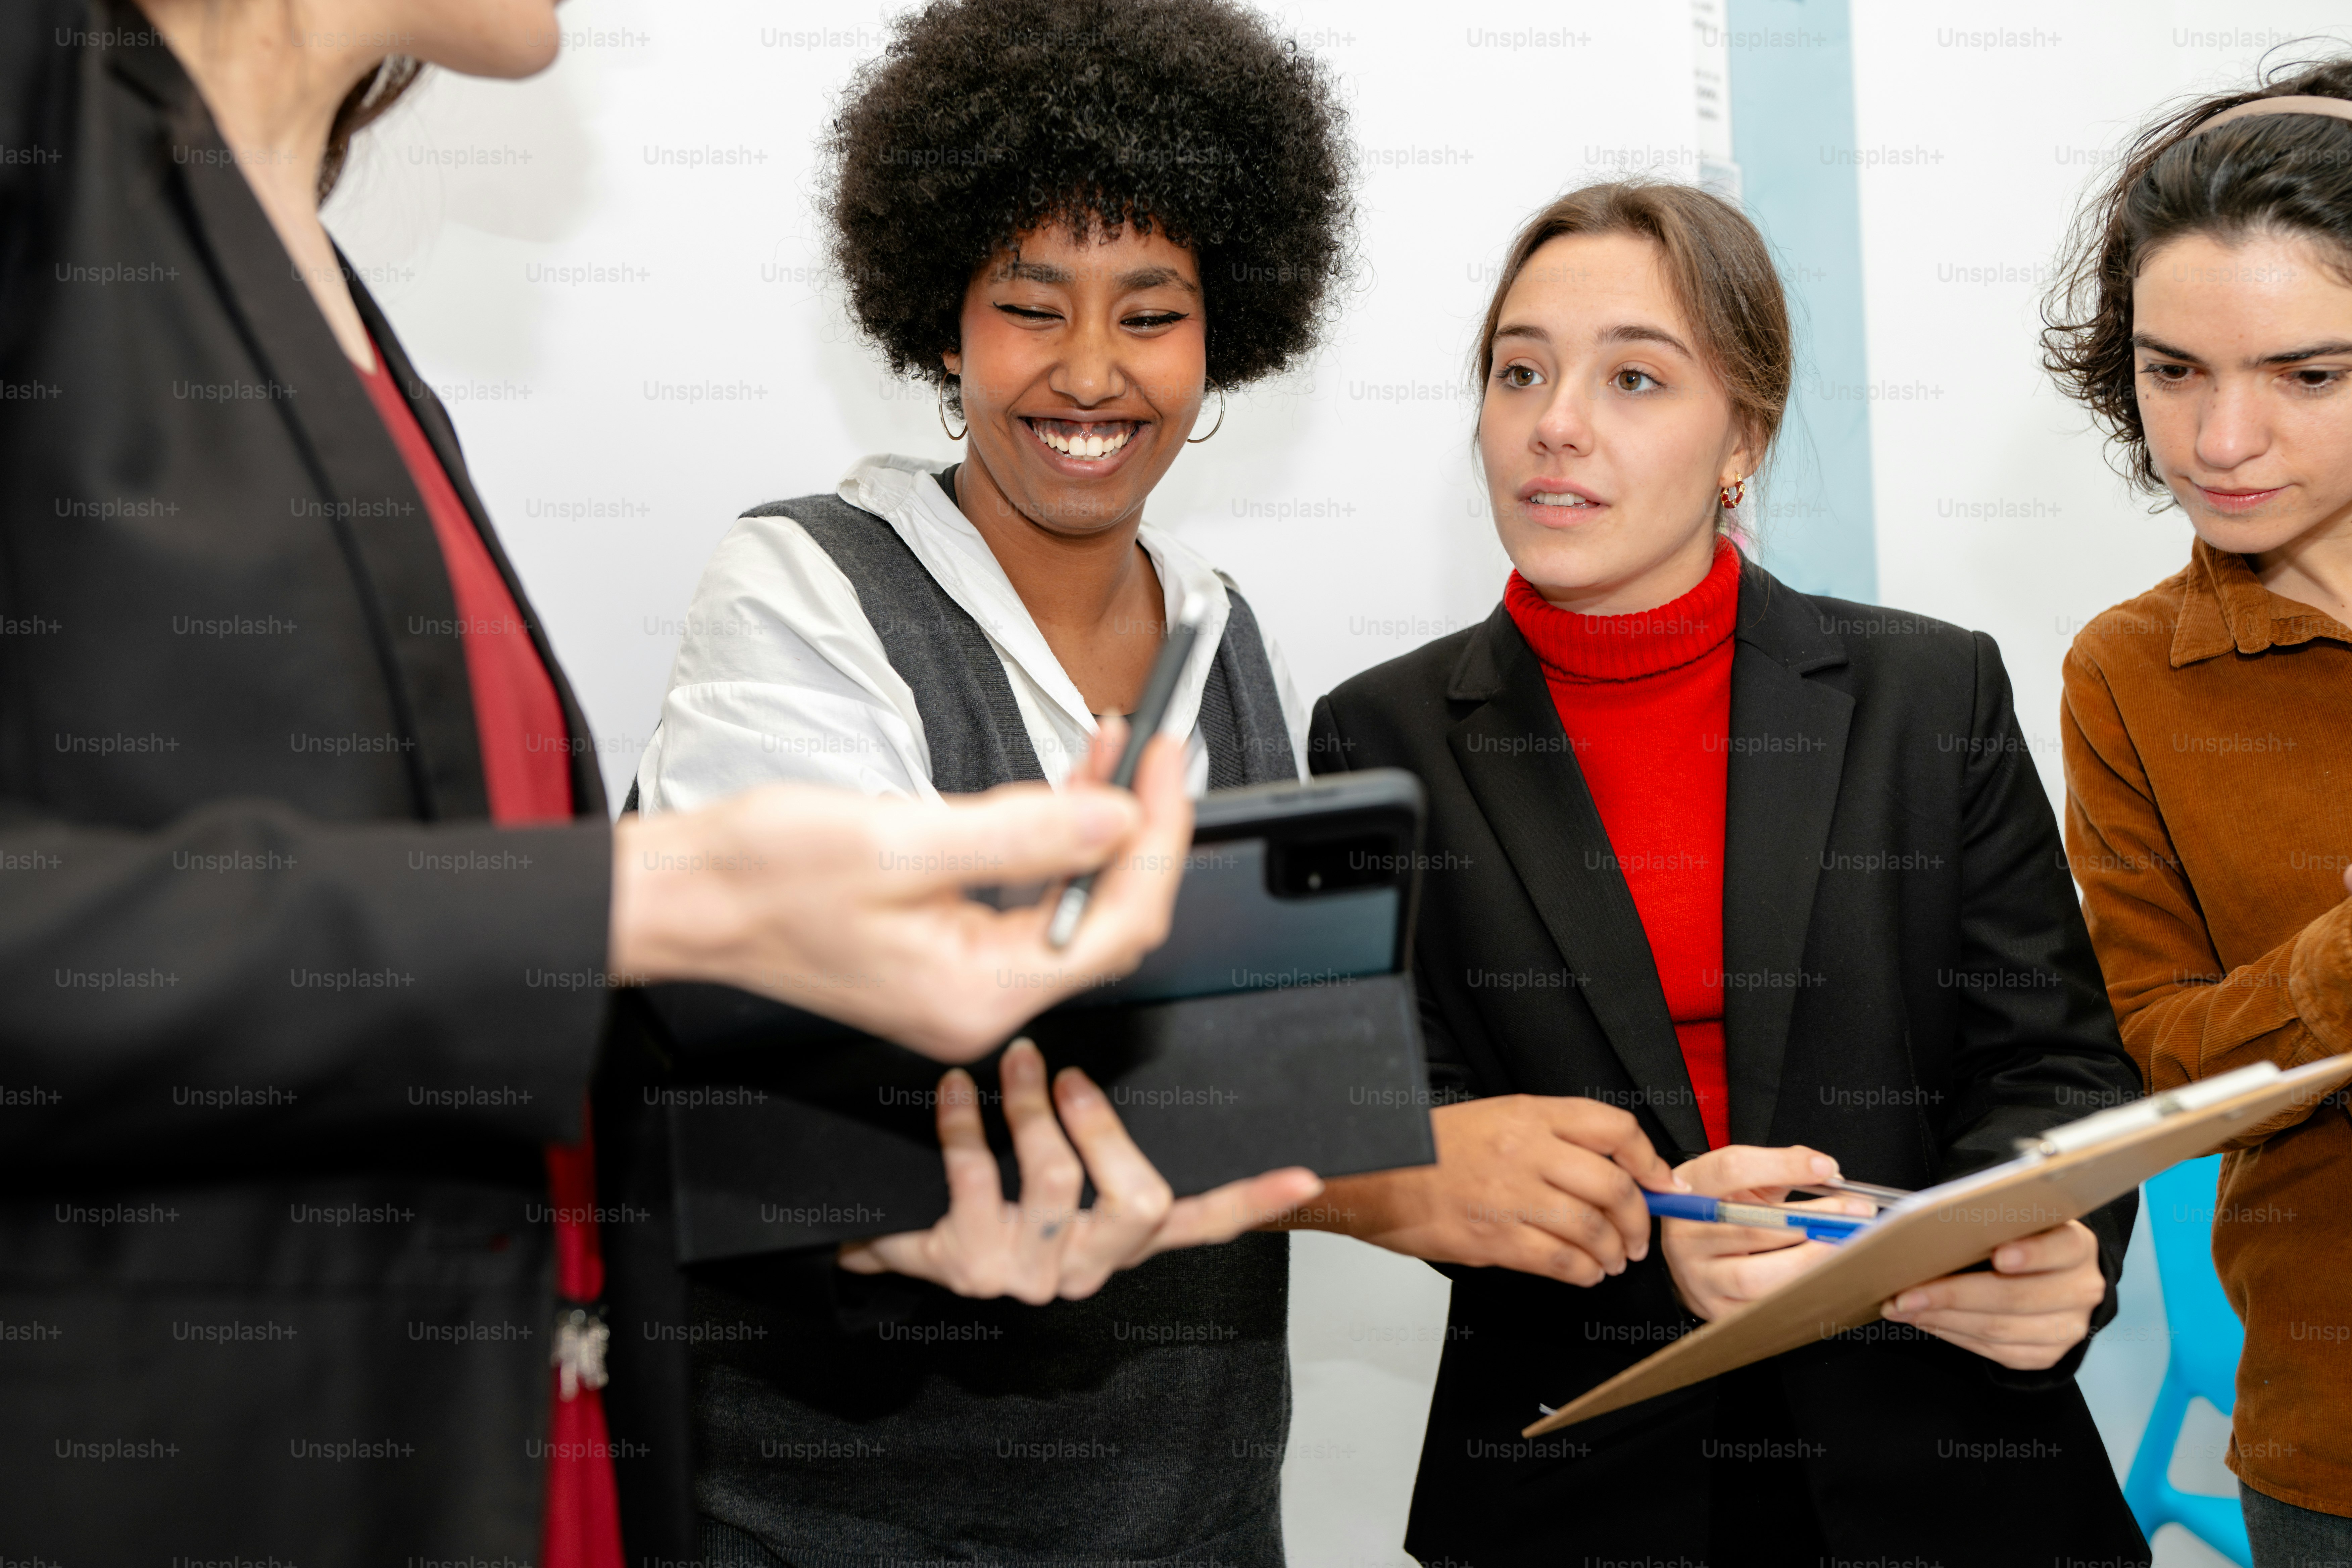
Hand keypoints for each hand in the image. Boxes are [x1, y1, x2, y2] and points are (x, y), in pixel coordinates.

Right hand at [609, 719, 1189, 1061]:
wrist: (686, 894)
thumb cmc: (762, 874)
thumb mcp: (901, 841)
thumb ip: (1022, 834)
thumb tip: (1117, 818)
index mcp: (977, 993)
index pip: (1118, 922)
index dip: (1158, 834)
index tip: (1171, 760)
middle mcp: (980, 1003)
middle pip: (1107, 918)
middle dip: (1140, 827)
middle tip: (1157, 747)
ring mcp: (963, 981)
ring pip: (1072, 904)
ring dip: (1101, 826)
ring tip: (1116, 750)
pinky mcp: (945, 950)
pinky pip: (1029, 900)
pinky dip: (1054, 841)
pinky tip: (1064, 789)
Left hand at [838, 1038, 1322, 1300]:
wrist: (903, 1242)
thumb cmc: (990, 1198)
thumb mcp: (1058, 1177)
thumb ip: (1103, 1143)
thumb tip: (1135, 1069)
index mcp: (1122, 1242)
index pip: (1202, 1225)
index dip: (1253, 1202)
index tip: (1304, 1177)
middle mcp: (1086, 1268)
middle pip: (1137, 1201)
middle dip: (1100, 1126)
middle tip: (1067, 1074)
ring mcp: (1030, 1275)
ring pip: (1057, 1182)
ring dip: (1031, 1110)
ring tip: (1015, 1064)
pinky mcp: (970, 1267)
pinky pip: (976, 1176)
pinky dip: (963, 1121)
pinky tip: (956, 1091)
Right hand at [1289, 1095, 1680, 1286]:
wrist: (1373, 1175)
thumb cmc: (1429, 1150)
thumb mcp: (1493, 1120)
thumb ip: (1548, 1139)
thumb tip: (1608, 1173)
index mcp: (1529, 1114)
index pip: (1614, 1129)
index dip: (1649, 1160)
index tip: (1661, 1183)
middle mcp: (1526, 1150)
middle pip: (1612, 1186)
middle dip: (1638, 1219)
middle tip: (1637, 1238)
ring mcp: (1510, 1195)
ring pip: (1592, 1228)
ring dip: (1612, 1253)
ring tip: (1612, 1261)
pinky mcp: (1493, 1238)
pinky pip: (1560, 1261)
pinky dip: (1583, 1273)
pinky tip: (1584, 1274)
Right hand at [1659, 1145, 1872, 1320]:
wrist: (1690, 1253)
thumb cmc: (1721, 1212)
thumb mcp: (1740, 1181)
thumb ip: (1780, 1167)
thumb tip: (1828, 1172)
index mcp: (1691, 1192)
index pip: (1732, 1170)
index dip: (1782, 1166)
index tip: (1824, 1167)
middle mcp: (1686, 1236)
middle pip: (1749, 1229)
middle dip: (1810, 1221)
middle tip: (1853, 1213)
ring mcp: (1699, 1278)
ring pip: (1754, 1277)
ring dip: (1807, 1261)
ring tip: (1842, 1248)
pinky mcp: (1716, 1311)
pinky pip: (1763, 1308)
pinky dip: (1798, 1291)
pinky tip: (1824, 1276)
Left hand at [1881, 1220, 2104, 1369]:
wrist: (2057, 1279)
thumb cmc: (2024, 1240)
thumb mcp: (2020, 1223)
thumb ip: (1993, 1224)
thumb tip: (1932, 1233)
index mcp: (2078, 1247)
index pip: (2061, 1248)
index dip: (2032, 1253)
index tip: (1999, 1255)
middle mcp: (2081, 1290)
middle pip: (2016, 1296)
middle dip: (1953, 1295)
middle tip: (1905, 1293)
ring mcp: (2068, 1328)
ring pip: (2000, 1329)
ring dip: (1943, 1319)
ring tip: (1902, 1308)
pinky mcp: (2047, 1354)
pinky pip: (1996, 1351)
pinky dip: (1954, 1335)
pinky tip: (1926, 1321)